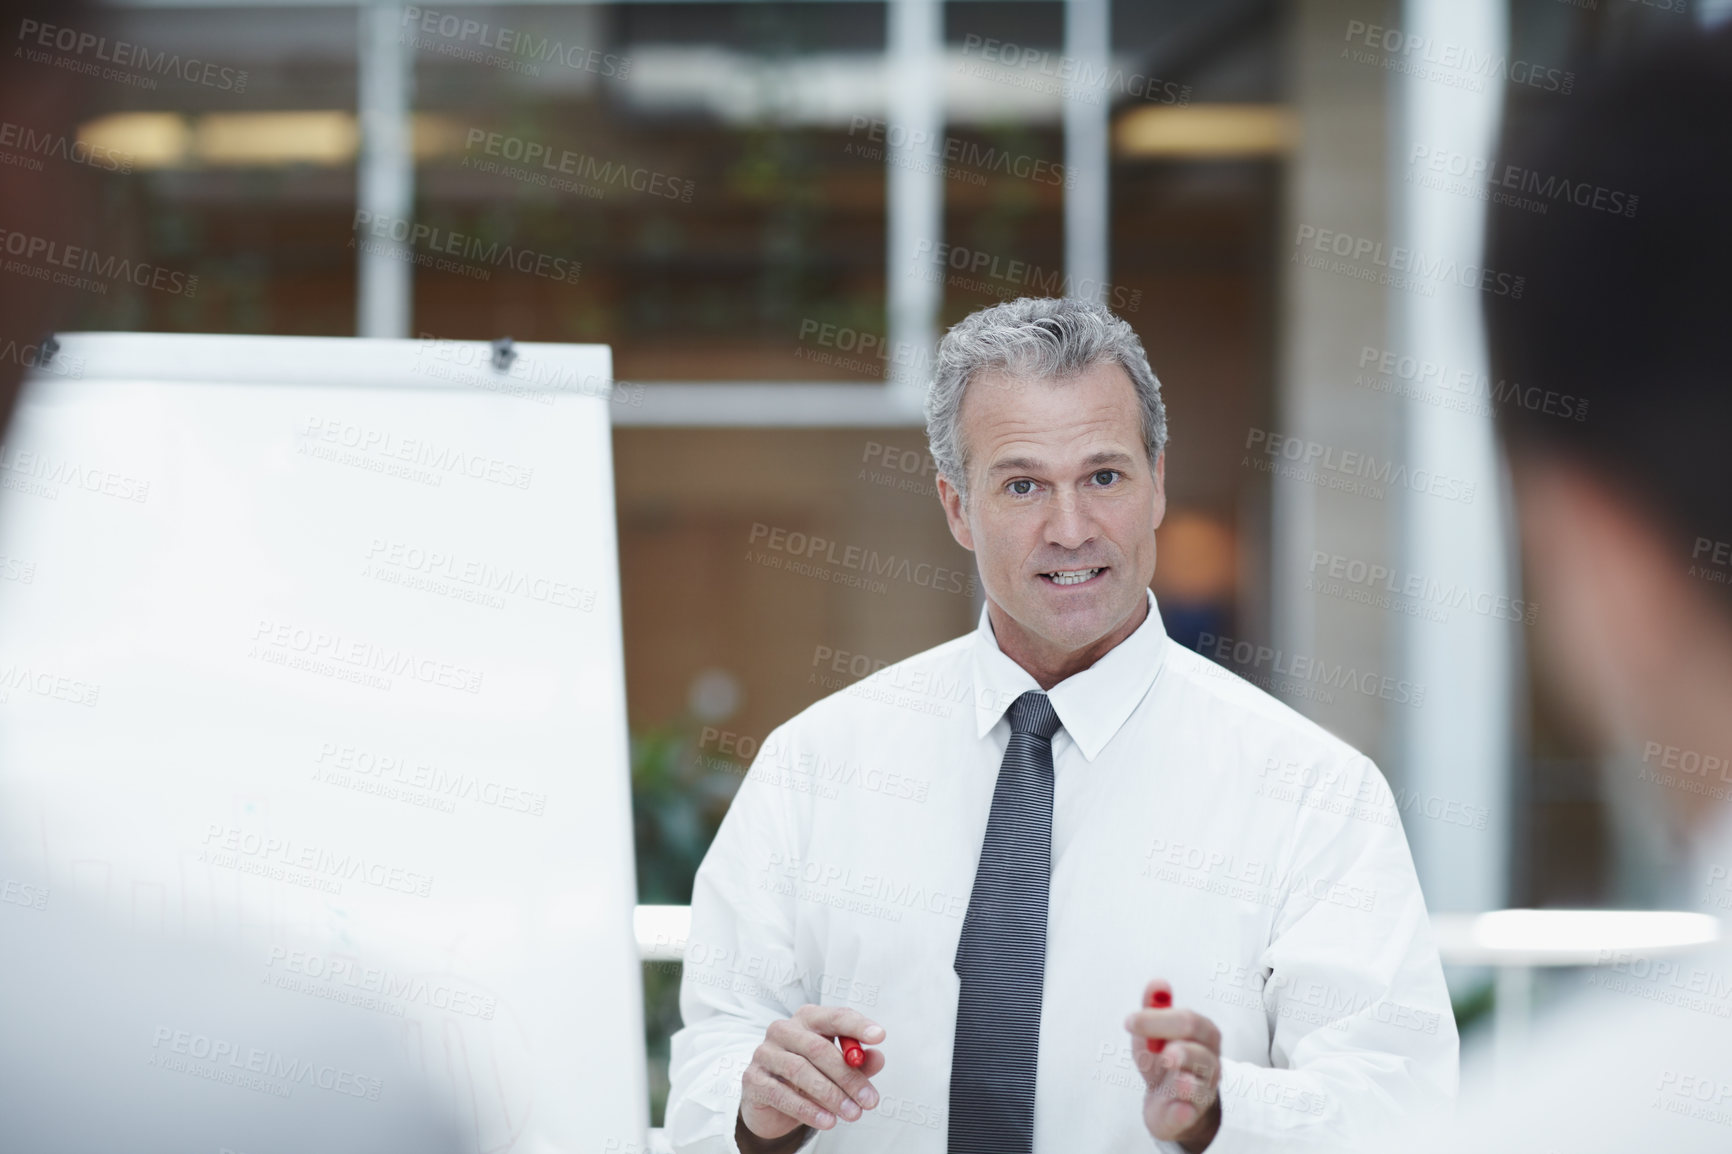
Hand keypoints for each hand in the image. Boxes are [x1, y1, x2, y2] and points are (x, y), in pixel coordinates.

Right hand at [737, 1004, 886, 1145]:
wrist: (771, 1103)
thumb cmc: (809, 1078)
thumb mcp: (837, 1070)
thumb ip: (858, 1062)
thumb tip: (878, 1056)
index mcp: (807, 1019)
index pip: (834, 1016)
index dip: (857, 1025)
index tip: (880, 1036)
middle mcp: (783, 1029)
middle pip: (819, 1048)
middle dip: (848, 1076)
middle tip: (870, 1100)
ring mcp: (764, 1053)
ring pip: (800, 1070)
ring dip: (831, 1095)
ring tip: (852, 1114)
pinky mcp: (753, 1079)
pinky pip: (781, 1093)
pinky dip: (807, 1109)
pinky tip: (827, 1121)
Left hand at [1123, 979, 1222, 1151]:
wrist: (1170, 1101)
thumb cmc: (1164, 1059)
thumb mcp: (1155, 1031)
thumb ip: (1155, 1006)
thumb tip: (1159, 983)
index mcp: (1204, 1035)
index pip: (1189, 1021)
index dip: (1159, 1019)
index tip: (1129, 1021)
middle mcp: (1210, 1063)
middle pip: (1199, 1051)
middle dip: (1182, 1050)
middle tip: (1162, 1052)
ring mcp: (1203, 1091)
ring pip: (1200, 1085)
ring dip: (1184, 1080)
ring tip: (1170, 1071)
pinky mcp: (1190, 1116)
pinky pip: (1189, 1113)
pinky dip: (1183, 1110)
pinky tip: (1178, 1105)